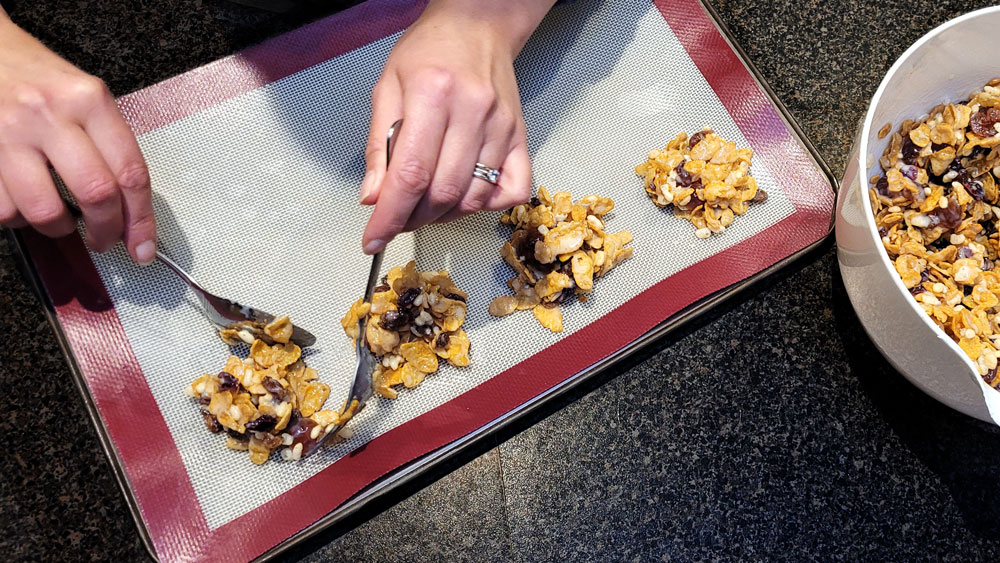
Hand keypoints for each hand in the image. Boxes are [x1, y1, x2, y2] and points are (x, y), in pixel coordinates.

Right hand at [0, 13, 155, 262]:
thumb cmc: (37, 77)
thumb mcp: (83, 96)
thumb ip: (108, 147)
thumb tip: (129, 211)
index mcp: (89, 100)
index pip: (130, 172)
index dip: (141, 220)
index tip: (143, 247)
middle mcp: (50, 114)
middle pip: (96, 194)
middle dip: (105, 231)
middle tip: (104, 240)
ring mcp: (9, 132)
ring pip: (45, 210)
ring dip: (58, 229)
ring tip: (60, 221)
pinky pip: (4, 209)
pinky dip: (18, 218)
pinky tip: (23, 201)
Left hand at [359, 0, 554, 254]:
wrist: (476, 26)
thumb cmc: (429, 52)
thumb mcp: (387, 87)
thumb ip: (379, 146)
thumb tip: (373, 198)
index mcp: (433, 94)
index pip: (410, 174)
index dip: (390, 216)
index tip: (373, 239)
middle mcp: (473, 111)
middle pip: (443, 192)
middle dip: (413, 217)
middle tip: (398, 215)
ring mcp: (502, 126)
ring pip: (474, 198)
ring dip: (444, 214)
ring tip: (426, 202)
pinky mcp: (520, 137)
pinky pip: (510, 192)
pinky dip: (486, 206)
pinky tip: (465, 195)